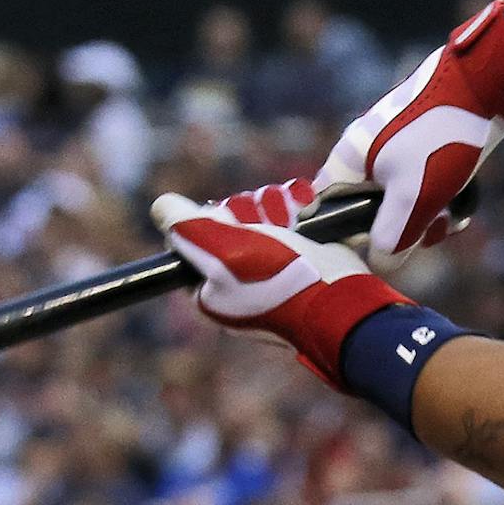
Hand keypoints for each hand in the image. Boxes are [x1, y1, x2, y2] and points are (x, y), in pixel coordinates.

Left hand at [152, 186, 408, 384]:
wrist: (343, 298)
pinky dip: (297, 208)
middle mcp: (236, 283)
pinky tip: (307, 210)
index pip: (193, 237)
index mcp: (210, 291)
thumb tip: (160, 207)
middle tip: (265, 225)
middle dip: (248, 211)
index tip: (228, 223)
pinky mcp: (301, 255)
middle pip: (227, 221)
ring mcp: (271, 269)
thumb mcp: (219, 248)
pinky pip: (288, 217)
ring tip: (294, 218)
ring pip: (259, 214)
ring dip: (275, 206)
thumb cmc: (278, 277)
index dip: (210, 220)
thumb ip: (184, 227)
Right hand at [317, 0, 503, 260]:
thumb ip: (393, 236)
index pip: (324, 208)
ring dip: (424, 215)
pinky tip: (460, 202)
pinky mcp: (420, 141)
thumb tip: (381, 263)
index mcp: (349, 159)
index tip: (374, 250)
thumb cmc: (441, 139)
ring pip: (398, 198)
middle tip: (429, 232)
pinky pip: (419, 182)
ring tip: (452, 216)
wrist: (483, 84)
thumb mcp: (414, 197)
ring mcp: (393, 144)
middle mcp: (364, 150)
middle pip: (368, 209)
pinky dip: (437, 196)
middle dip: (399, 229)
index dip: (343, 236)